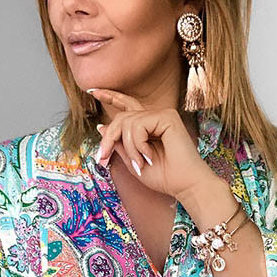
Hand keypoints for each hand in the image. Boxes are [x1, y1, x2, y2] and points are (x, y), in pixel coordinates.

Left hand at [88, 89, 212, 203]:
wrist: (185, 185)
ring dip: (128, 147)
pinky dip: (138, 144)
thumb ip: (119, 144)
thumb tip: (102, 126)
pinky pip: (138, 125)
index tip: (91, 91)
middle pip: (121, 117)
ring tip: (139, 163)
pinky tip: (149, 156)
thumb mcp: (133, 161)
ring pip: (127, 122)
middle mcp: (155, 117)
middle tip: (103, 158)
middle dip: (109, 138)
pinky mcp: (167, 116)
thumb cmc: (164, 177)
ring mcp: (162, 115)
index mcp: (148, 126)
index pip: (126, 106)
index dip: (110, 96)